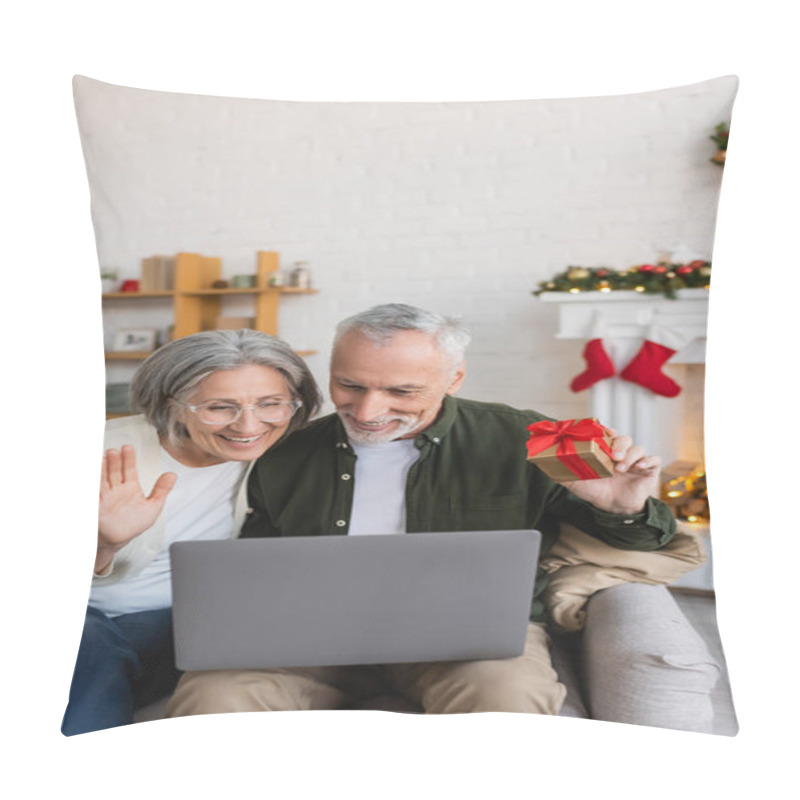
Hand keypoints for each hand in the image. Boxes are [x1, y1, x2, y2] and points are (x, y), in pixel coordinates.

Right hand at [96, 445, 176, 572]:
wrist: (118, 541)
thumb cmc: (134, 525)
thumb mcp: (152, 507)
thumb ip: (161, 490)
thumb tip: (173, 474)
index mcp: (130, 488)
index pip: (129, 470)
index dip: (128, 459)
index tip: (127, 448)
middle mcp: (117, 489)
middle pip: (115, 471)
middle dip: (115, 461)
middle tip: (115, 451)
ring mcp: (106, 496)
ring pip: (104, 478)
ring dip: (103, 468)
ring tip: (105, 456)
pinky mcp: (97, 504)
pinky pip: (95, 490)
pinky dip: (95, 481)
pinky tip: (95, 472)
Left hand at [557, 430, 661, 514]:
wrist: (613, 508)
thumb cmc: (596, 491)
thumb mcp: (578, 483)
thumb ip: (564, 473)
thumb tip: (547, 467)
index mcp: (606, 451)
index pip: (609, 434)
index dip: (608, 431)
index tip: (605, 432)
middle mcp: (622, 453)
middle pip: (625, 439)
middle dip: (620, 444)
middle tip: (613, 455)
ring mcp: (636, 461)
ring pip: (639, 448)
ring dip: (631, 455)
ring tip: (621, 468)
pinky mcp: (649, 470)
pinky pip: (654, 460)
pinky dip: (649, 461)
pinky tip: (640, 467)